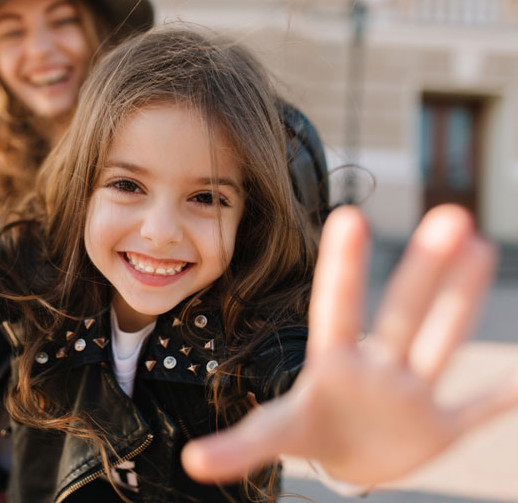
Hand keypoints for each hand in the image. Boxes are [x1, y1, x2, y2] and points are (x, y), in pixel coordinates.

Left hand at [181, 205, 517, 486]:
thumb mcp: (277, 436)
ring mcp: (412, 393)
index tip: (348, 215)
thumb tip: (191, 463)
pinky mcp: (440, 426)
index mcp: (333, 364)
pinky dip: (504, 398)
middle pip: (402, 313)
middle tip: (452, 215)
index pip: (337, 307)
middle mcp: (377, 367)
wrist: (347, 456)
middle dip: (426, 270)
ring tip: (480, 247)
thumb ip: (240, 447)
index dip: (343, 267)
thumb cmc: (310, 430)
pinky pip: (477, 408)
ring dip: (463, 300)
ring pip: (441, 340)